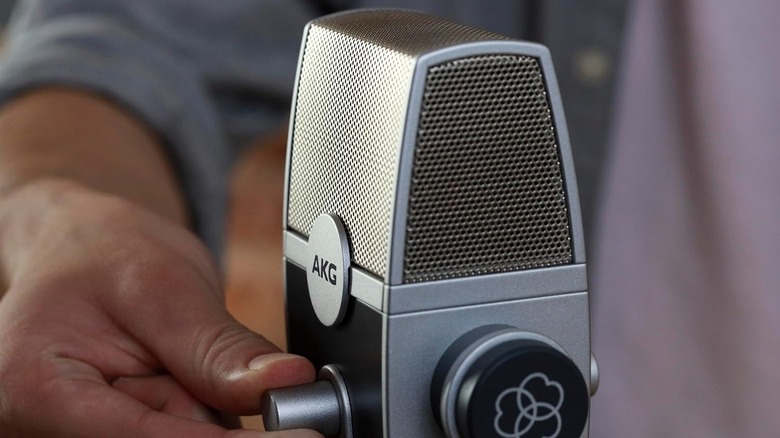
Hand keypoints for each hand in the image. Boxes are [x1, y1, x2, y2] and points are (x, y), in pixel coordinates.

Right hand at [0, 179, 321, 436]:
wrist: (80, 247)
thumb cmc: (102, 252)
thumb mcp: (164, 284)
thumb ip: (216, 347)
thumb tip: (283, 384)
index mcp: (36, 390)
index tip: (300, 435)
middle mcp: (47, 428)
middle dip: (218, 417)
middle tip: (243, 374)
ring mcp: (82, 431)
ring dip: (209, 407)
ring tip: (184, 352)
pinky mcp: (116, 431)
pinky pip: (184, 434)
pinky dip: (204, 410)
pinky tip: (187, 375)